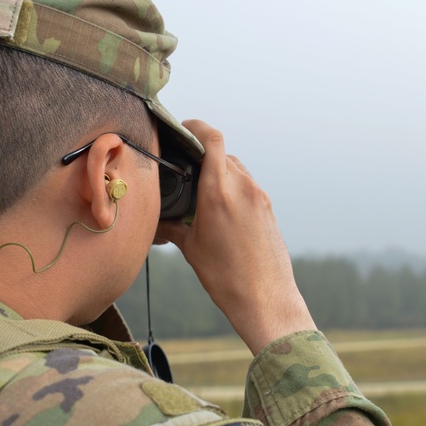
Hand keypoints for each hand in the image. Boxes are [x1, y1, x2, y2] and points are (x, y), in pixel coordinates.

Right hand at [156, 120, 315, 353]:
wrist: (266, 299)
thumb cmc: (226, 277)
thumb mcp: (191, 249)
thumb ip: (173, 226)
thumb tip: (156, 222)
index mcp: (218, 192)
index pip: (211, 139)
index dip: (196, 126)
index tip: (183, 128)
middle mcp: (242, 187)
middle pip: (222, 153)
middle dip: (203, 154)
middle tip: (185, 166)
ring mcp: (260, 196)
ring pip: (237, 169)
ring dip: (220, 172)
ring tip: (202, 191)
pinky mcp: (269, 208)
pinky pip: (248, 186)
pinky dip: (233, 188)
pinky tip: (221, 209)